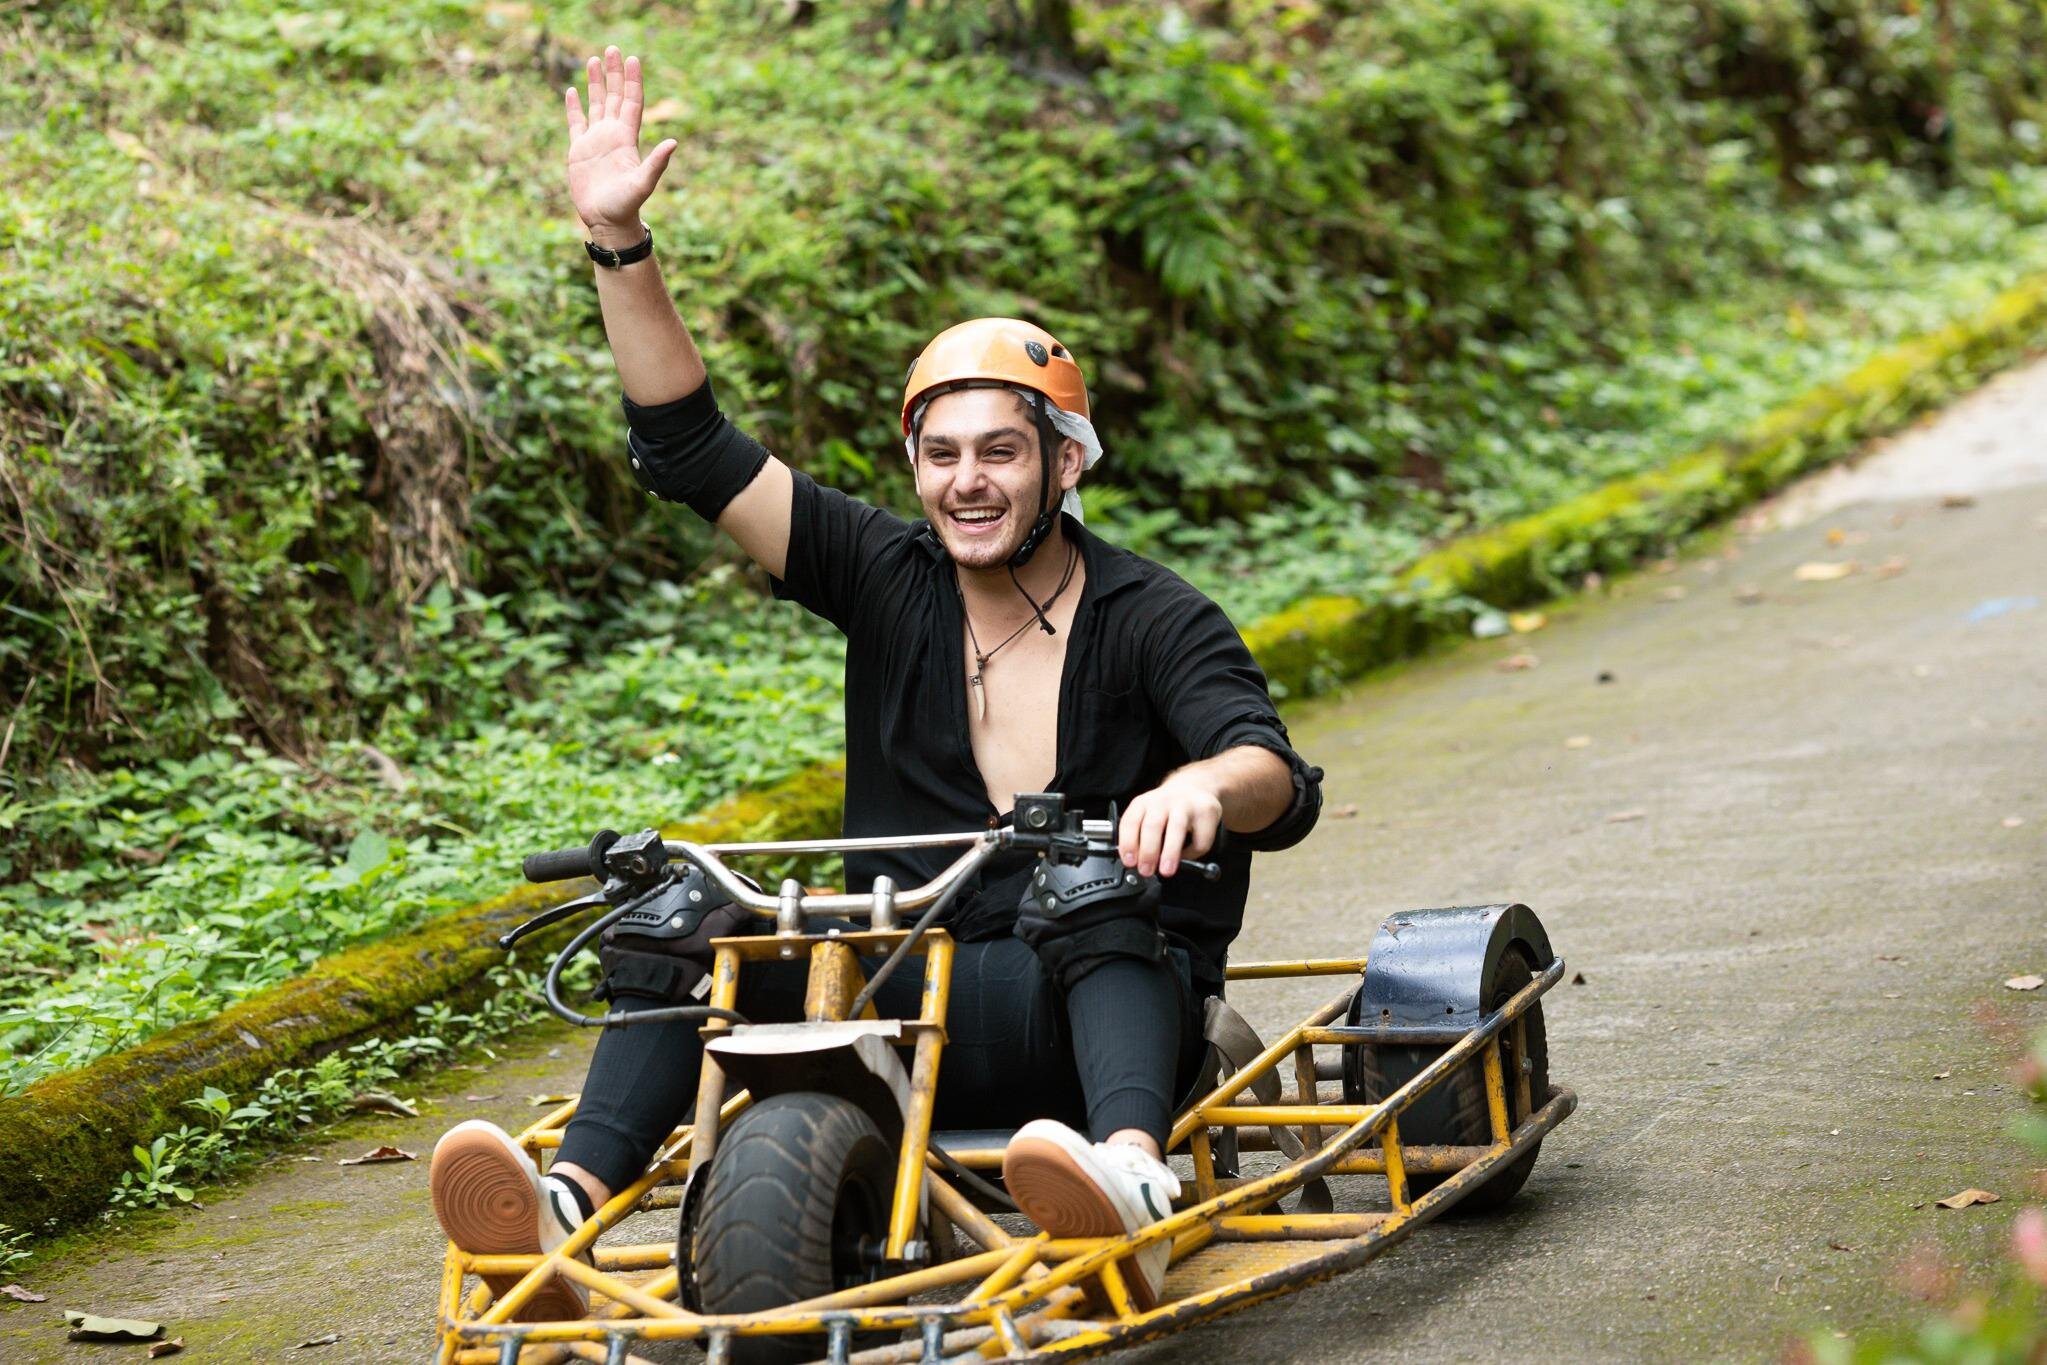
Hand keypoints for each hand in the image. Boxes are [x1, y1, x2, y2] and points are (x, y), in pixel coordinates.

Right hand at [563, 46, 678, 238]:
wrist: (607, 222)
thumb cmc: (626, 205)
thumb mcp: (643, 183)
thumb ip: (657, 162)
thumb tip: (674, 142)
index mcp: (627, 138)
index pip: (631, 102)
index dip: (632, 80)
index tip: (633, 59)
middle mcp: (612, 135)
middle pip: (614, 97)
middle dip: (614, 73)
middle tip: (612, 48)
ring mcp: (595, 142)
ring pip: (596, 105)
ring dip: (596, 83)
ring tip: (593, 60)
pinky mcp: (579, 151)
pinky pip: (576, 123)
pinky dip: (574, 107)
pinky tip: (572, 91)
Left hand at [1118, 773, 1221, 878]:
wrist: (1195, 788)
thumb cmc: (1167, 809)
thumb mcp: (1146, 816)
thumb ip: (1140, 837)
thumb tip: (1138, 863)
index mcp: (1142, 803)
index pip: (1130, 822)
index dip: (1128, 843)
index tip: (1129, 861)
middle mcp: (1162, 801)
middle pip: (1152, 825)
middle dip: (1148, 851)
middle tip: (1146, 870)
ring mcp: (1185, 804)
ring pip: (1176, 828)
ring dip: (1170, 852)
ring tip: (1166, 870)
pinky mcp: (1206, 811)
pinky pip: (1200, 838)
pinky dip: (1193, 852)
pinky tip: (1187, 854)